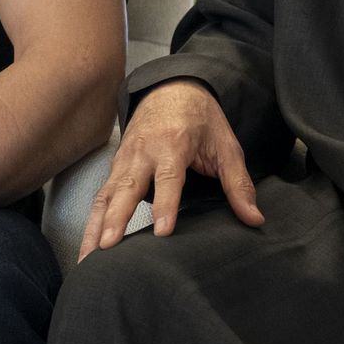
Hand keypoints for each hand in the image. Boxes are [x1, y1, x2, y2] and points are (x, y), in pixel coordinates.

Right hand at [79, 80, 262, 262]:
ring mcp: (125, 158)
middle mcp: (144, 151)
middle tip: (108, 247)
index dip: (165, 205)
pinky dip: (93, 218)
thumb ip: (238, 184)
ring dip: (96, 224)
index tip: (162, 232)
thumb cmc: (201, 118)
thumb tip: (254, 218)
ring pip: (107, 193)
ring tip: (89, 255)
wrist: (172, 87)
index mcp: (173, 143)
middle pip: (128, 187)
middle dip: (116, 218)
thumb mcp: (226, 146)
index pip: (168, 178)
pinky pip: (102, 194)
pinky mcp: (116, 165)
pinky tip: (89, 244)